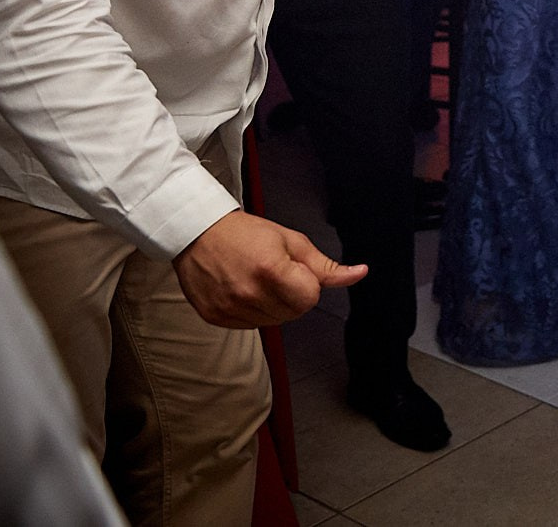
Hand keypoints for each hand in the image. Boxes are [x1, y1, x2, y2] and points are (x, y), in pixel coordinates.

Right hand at [173, 209, 364, 327]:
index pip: (311, 298)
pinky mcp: (216, 317)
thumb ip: (326, 266)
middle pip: (294, 313)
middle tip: (275, 272)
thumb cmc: (244, 233)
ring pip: (274, 322)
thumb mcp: (292, 241)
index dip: (308, 283)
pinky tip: (243, 288)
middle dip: (293, 294)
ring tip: (256, 278)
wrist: (198, 233)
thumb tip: (358, 274)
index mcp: (271, 271)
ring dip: (273, 304)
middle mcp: (249, 293)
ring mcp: (230, 308)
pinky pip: (251, 325)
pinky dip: (253, 310)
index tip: (295, 270)